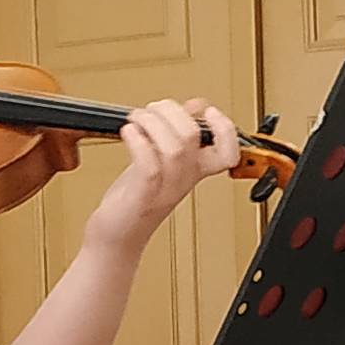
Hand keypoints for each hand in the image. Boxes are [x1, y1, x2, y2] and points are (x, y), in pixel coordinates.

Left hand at [84, 99, 239, 258]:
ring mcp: (164, 189)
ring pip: (174, 148)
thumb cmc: (136, 200)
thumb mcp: (163, 161)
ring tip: (137, 119)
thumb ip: (179, 133)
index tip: (208, 112)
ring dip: (152, 122)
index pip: (228, 152)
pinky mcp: (142, 197)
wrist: (117, 238)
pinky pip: (149, 167)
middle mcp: (183, 180)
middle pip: (193, 137)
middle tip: (152, 109)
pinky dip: (138, 142)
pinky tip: (128, 132)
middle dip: (171, 111)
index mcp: (194, 171)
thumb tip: (194, 106)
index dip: (225, 129)